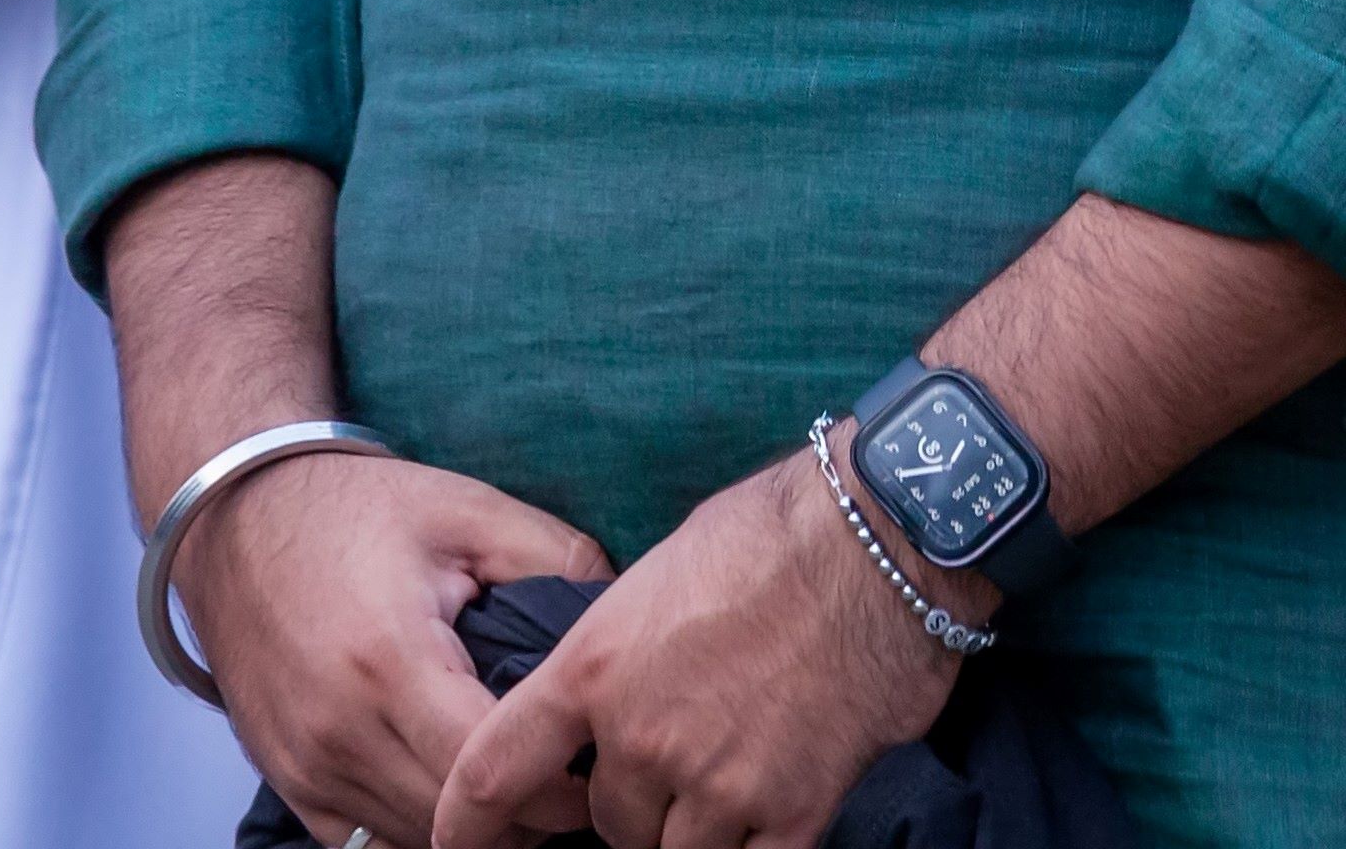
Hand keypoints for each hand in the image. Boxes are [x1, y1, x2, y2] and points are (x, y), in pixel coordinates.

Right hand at [174, 446, 611, 848]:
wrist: (240, 519)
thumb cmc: (361, 510)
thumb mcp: (473, 512)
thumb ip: (561, 561)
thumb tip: (628, 615)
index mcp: (390, 663)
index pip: (487, 770)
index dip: (557, 784)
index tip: (601, 766)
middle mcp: (338, 731)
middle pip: (451, 822)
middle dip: (526, 815)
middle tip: (579, 784)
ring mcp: (304, 765)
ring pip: (408, 840)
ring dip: (472, 830)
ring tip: (529, 787)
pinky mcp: (286, 780)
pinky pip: (361, 841)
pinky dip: (416, 827)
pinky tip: (460, 792)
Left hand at [433, 446, 964, 848]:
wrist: (888, 534)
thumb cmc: (783, 527)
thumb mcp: (665, 571)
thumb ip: (625, 649)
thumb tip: (624, 688)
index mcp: (594, 670)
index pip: (492, 771)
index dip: (463, 825)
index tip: (456, 845)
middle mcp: (642, 738)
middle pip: (608, 821)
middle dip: (636, 803)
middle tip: (684, 756)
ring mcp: (717, 782)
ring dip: (694, 828)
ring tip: (738, 773)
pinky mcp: (791, 809)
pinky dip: (755, 845)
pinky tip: (773, 814)